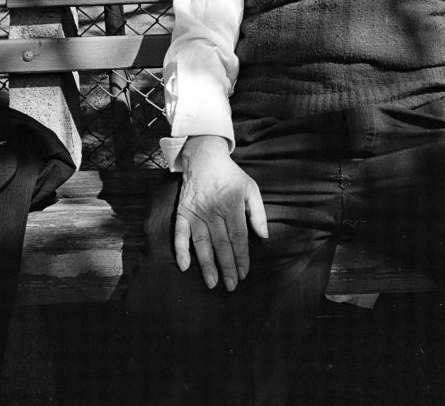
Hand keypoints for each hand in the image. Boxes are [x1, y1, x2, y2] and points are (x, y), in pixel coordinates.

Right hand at [174, 135, 268, 290]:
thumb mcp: (251, 188)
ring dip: (206, 264)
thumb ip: (258, 213)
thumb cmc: (231, 176)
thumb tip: (264, 236)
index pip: (238, 237)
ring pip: (202, 243)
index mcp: (232, 205)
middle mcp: (214, 211)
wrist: (204, 158)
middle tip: (231, 286)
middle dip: (227, 266)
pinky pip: (179, 233)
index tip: (244, 273)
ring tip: (212, 282)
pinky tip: (184, 266)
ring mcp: (196, 212)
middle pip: (221, 243)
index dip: (241, 256)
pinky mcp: (183, 212)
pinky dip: (180, 250)